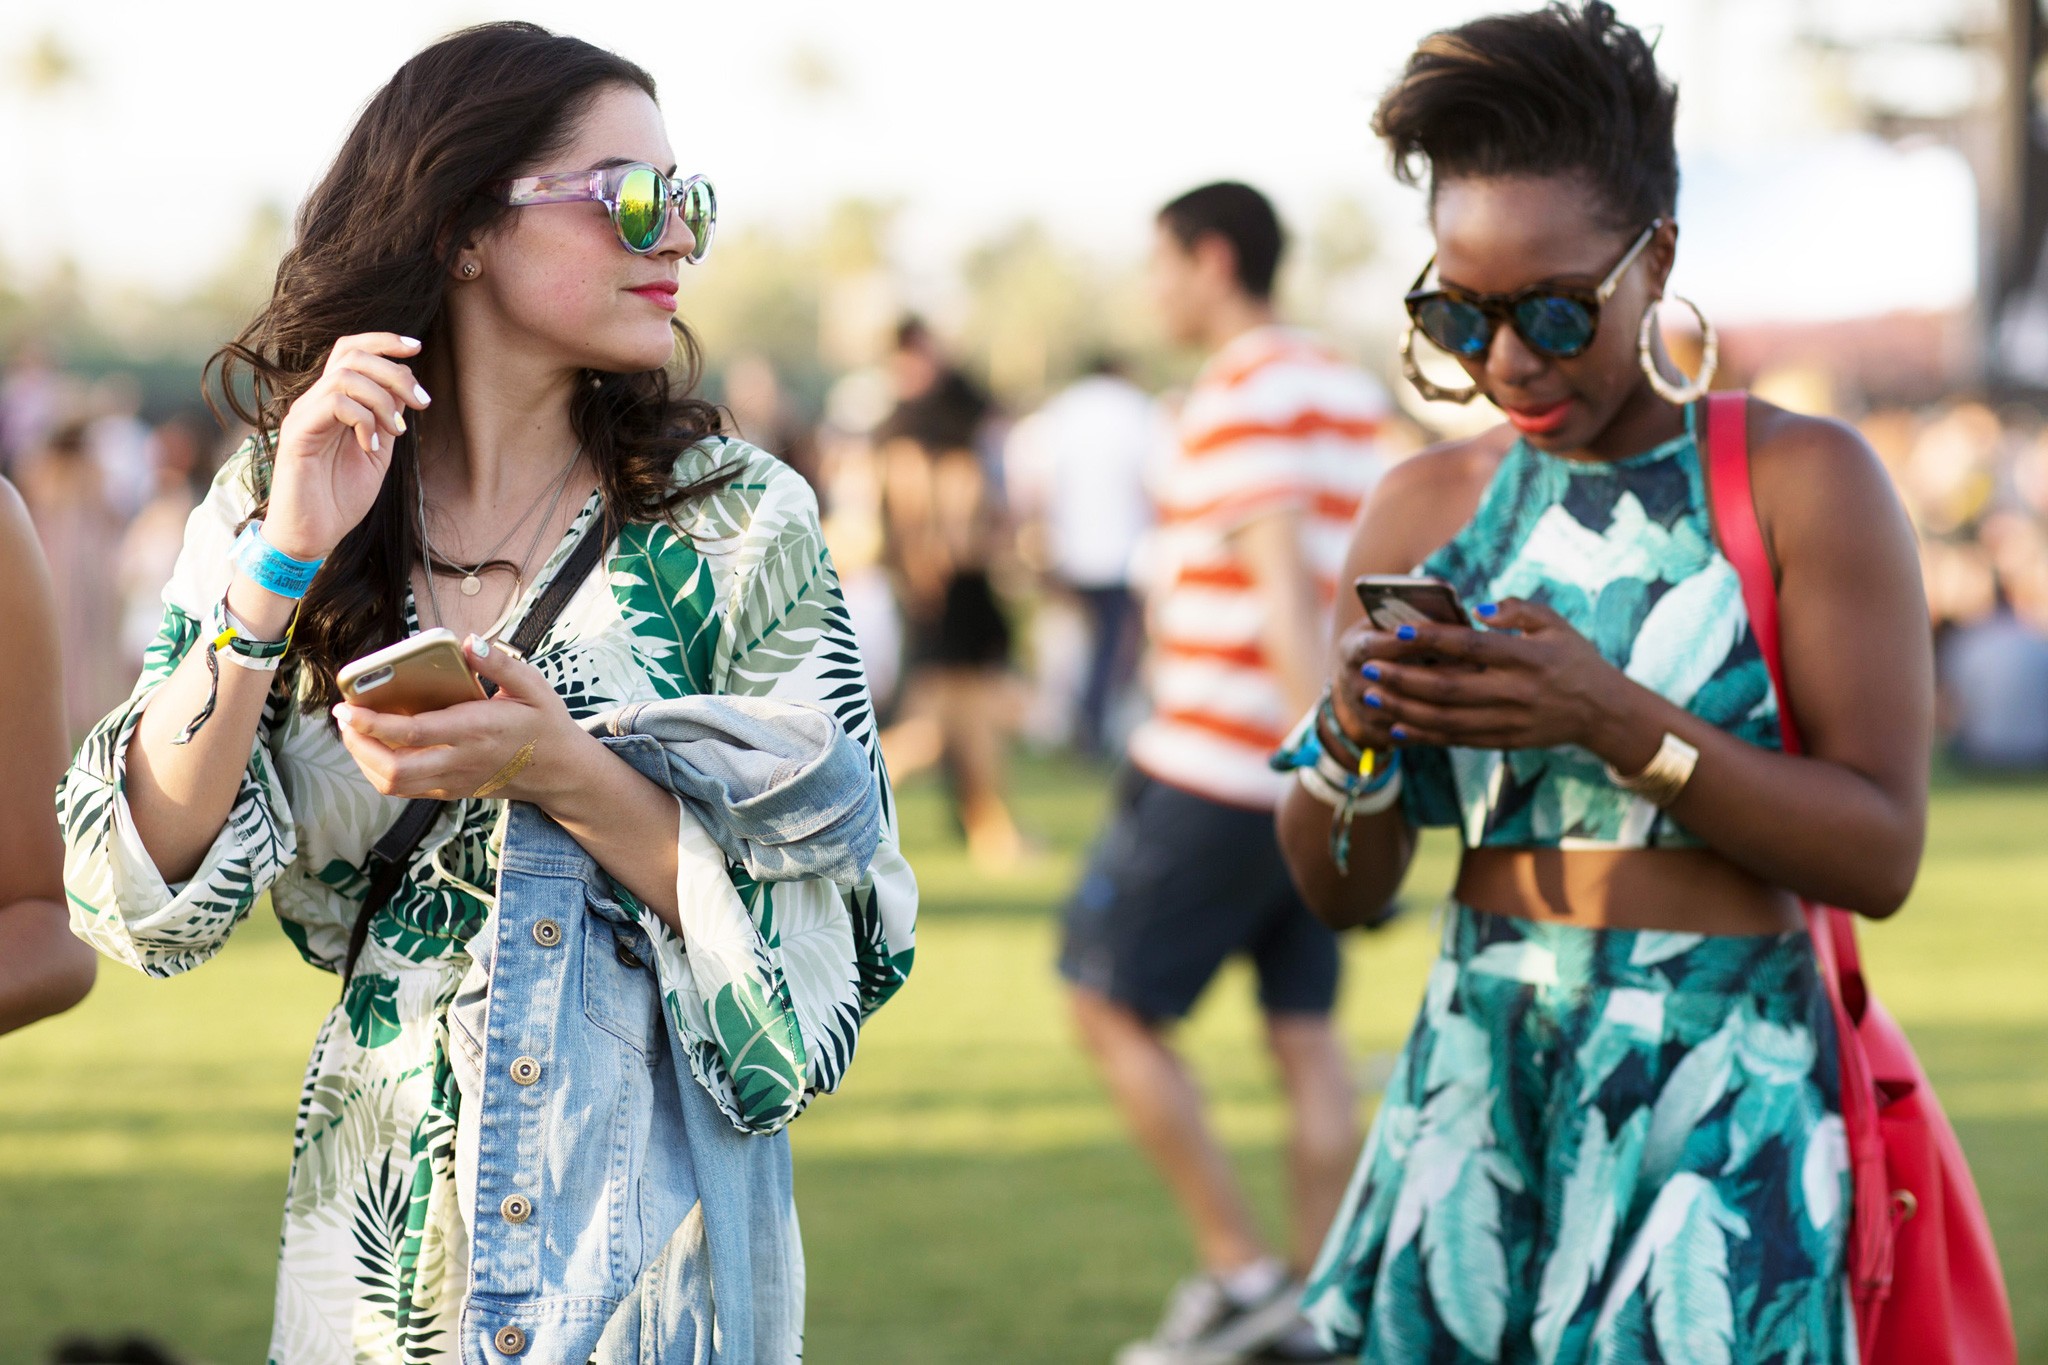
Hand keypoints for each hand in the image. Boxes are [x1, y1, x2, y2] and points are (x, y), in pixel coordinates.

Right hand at [265, 333, 432, 560]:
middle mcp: (315, 401)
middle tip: (421, 403)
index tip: (416, 347)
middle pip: (351, 354)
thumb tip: (407, 385)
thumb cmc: (340, 498)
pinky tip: (372, 446)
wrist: (312, 535)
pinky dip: (364, 420)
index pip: (351, 350)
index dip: (383, 341)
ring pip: (346, 376)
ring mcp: (304, 415)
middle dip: (395, 370)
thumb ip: (388, 418)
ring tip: (397, 432)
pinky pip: (334, 404)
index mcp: (334, 402)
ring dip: (384, 400)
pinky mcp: (297, 434)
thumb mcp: (378, 452)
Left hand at [331, 635, 590, 806]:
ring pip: (393, 784)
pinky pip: (405, 789)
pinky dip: (380, 771)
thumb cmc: (544, 725)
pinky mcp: (450, 790)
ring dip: (365, 760)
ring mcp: (453, 780)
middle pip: (393, 768)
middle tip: (345, 718)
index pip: (412, 733)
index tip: (347, 707)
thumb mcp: (535, 688)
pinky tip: (376, 748)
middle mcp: (459, 760)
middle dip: (358, 744)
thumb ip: (502, 664)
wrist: (560, 772)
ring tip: (355, 732)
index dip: (372, 723)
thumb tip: (470, 642)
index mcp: (476, 730)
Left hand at [1348, 598, 1635, 753]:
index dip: (1432, 639)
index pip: (1471, 646)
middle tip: (1368, 667)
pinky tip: (1395, 725)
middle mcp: (1516, 692)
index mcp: (1527, 657)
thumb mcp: (1555, 624)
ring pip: (1447, 720)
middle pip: (1449, 688)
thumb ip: (1517, 610)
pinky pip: (1456, 741)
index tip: (1397, 632)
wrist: (1602, 711)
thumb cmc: (1573, 658)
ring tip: (1371, 696)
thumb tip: (1477, 608)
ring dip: (1404, 709)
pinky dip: (1423, 735)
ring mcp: (1509, 721)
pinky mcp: (1504, 741)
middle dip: (1403, 679)